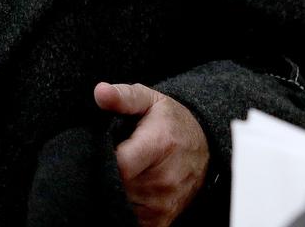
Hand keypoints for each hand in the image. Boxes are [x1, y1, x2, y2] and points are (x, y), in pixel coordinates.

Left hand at [93, 81, 209, 226]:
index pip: (120, 165)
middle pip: (117, 186)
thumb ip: (123, 96)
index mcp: (159, 145)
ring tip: (124, 172)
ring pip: (121, 204)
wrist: (203, 146)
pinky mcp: (163, 219)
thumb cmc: (171, 121)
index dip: (104, 160)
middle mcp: (164, 179)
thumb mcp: (148, 100)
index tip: (103, 150)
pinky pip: (133, 220)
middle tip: (113, 159)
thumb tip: (100, 91)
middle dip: (107, 174)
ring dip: (117, 191)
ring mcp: (164, 203)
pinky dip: (126, 207)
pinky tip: (129, 190)